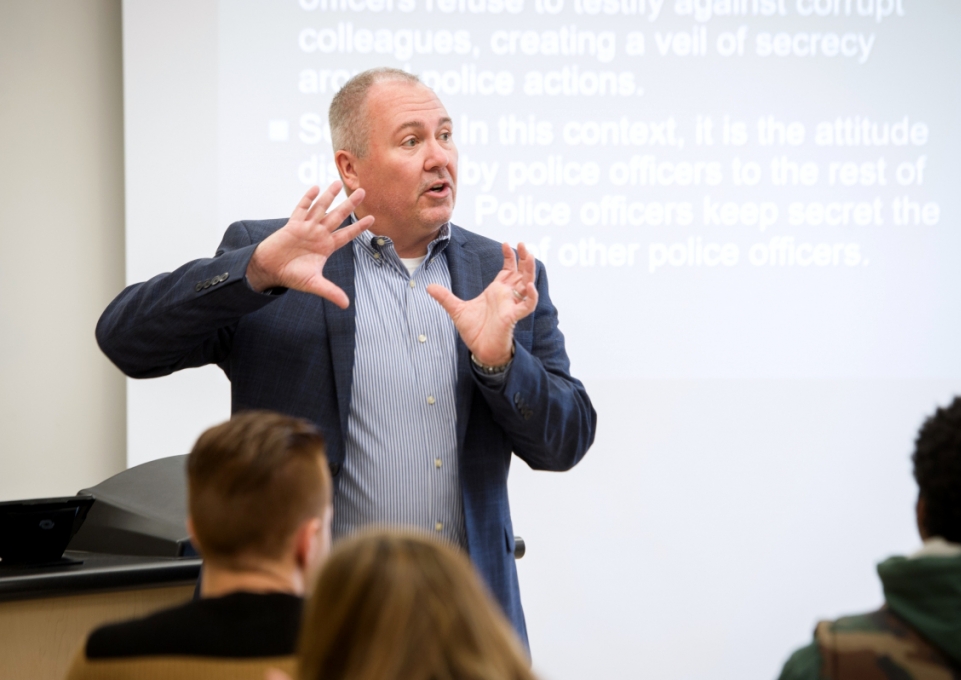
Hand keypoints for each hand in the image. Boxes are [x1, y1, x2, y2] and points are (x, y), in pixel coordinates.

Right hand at [246, 182, 372, 307]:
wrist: (270, 270)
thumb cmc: (292, 275)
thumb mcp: (314, 284)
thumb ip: (330, 292)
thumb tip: (346, 305)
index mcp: (326, 246)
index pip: (347, 234)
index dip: (359, 227)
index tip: (372, 218)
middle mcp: (318, 234)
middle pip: (338, 216)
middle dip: (350, 205)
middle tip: (363, 192)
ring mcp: (306, 227)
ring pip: (321, 208)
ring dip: (329, 196)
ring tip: (339, 183)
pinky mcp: (292, 225)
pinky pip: (301, 209)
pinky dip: (307, 199)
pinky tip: (315, 188)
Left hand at [427, 242, 537, 365]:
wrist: (480, 350)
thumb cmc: (474, 330)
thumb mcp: (456, 309)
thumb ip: (444, 297)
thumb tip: (428, 287)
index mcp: (497, 291)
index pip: (508, 269)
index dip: (510, 256)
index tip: (507, 244)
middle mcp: (507, 296)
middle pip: (521, 273)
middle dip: (524, 258)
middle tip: (524, 244)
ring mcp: (511, 305)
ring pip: (527, 284)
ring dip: (530, 271)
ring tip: (529, 257)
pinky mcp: (513, 316)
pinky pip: (527, 305)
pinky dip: (531, 296)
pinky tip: (529, 286)